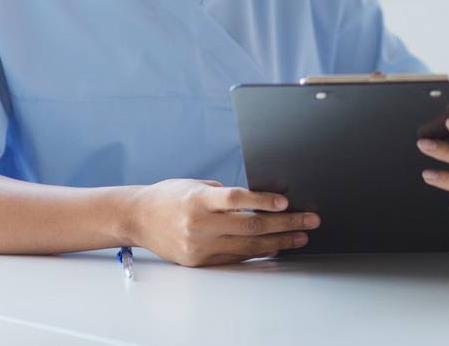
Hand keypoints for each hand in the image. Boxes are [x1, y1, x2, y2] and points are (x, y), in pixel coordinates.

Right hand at [124, 179, 317, 266]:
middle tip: (310, 221)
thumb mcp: (197, 186)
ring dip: (279, 242)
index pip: (237, 199)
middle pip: (250, 226)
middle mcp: (199, 224)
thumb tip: (263, 201)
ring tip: (301, 237)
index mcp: (198, 199)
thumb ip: (225, 196)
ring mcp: (199, 246)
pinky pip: (234, 259)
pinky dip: (257, 254)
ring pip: (247, 247)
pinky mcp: (199, 262)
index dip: (263, 200)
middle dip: (285, 224)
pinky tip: (276, 249)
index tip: (287, 202)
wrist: (138, 218)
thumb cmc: (171, 196)